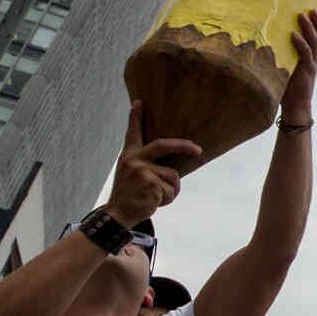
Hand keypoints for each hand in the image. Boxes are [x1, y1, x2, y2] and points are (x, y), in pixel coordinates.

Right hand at [105, 101, 200, 220]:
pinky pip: (171, 190)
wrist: (118, 214)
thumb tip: (172, 162)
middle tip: (198, 150)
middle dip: (183, 146)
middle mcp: (134, 159)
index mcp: (129, 155)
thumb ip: (146, 163)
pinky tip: (154, 202)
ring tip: (156, 197)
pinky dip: (168, 198)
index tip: (139, 101)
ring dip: (171, 190)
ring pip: (173, 176)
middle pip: (164, 145)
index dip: (136, 117)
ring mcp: (142, 171)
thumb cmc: (130, 194)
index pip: (132, 133)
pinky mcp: (150, 183)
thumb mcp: (132, 174)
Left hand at [280, 10, 316, 124]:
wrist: (295, 107)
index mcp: (311, 59)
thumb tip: (266, 41)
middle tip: (310, 9)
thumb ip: (282, 56)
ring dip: (308, 28)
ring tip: (302, 16)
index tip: (313, 11)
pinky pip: (305, 54)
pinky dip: (300, 43)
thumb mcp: (286, 68)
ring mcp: (312, 65)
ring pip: (314, 42)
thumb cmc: (287, 88)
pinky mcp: (307, 71)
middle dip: (316, 22)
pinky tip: (293, 34)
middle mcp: (315, 60)